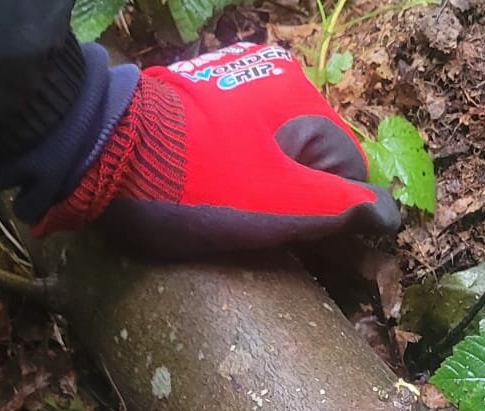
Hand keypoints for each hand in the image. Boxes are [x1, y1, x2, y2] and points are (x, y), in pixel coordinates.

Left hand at [33, 43, 398, 254]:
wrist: (93, 155)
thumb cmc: (196, 187)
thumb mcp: (281, 207)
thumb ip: (343, 210)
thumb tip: (391, 219)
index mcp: (300, 99)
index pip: (346, 173)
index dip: (334, 220)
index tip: (313, 255)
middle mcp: (268, 80)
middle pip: (305, 163)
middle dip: (294, 206)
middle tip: (264, 244)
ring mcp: (224, 90)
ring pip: (267, 159)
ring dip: (260, 196)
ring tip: (227, 226)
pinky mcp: (186, 106)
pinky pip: (230, 151)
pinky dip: (227, 179)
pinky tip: (203, 202)